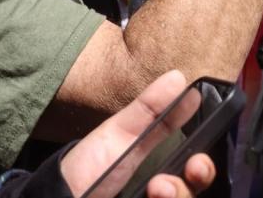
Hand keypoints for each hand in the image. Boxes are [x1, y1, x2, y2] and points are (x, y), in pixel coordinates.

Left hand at [60, 70, 215, 197]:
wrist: (59, 196)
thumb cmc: (90, 165)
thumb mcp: (120, 133)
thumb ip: (150, 109)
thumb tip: (179, 77)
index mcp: (164, 170)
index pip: (195, 172)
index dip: (203, 168)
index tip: (198, 159)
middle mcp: (164, 193)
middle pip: (194, 191)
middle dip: (198, 180)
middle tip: (192, 170)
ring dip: (179, 195)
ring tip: (158, 189)